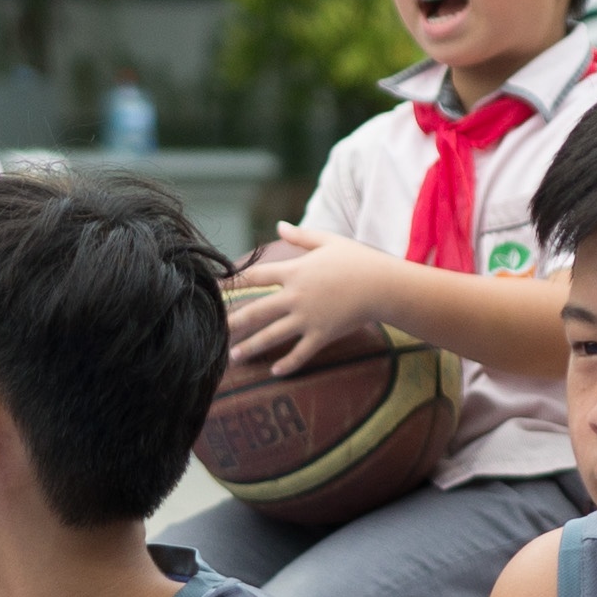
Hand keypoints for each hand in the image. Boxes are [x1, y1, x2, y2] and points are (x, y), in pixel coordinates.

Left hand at [225, 223, 398, 373]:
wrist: (384, 284)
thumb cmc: (358, 260)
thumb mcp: (328, 241)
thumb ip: (300, 236)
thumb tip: (279, 224)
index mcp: (294, 271)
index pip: (255, 277)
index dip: (232, 282)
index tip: (213, 289)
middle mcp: (296, 296)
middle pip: (256, 311)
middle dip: (233, 322)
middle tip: (213, 332)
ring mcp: (308, 317)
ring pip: (272, 335)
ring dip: (251, 348)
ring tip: (233, 357)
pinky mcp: (322, 334)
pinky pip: (300, 353)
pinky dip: (287, 364)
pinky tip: (274, 371)